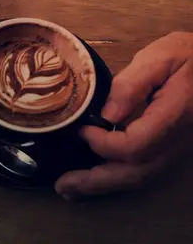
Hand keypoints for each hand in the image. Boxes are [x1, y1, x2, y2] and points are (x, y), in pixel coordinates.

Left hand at [56, 32, 192, 199]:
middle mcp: (180, 141)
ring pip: (141, 177)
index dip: (103, 143)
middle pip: (136, 173)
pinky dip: (118, 176)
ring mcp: (180, 149)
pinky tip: (95, 176)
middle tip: (63, 186)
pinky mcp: (175, 149)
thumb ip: (132, 84)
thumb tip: (105, 114)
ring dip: (104, 184)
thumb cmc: (191, 55)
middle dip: (96, 181)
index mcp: (176, 115)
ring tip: (71, 188)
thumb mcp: (161, 56)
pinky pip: (146, 170)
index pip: (135, 146)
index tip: (81, 129)